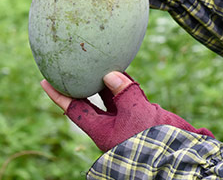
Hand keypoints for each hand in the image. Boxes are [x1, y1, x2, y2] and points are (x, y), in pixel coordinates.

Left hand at [41, 71, 213, 151]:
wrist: (178, 160)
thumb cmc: (154, 140)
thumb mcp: (137, 113)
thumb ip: (124, 92)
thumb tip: (111, 74)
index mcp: (102, 131)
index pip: (74, 109)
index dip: (58, 95)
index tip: (44, 81)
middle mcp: (110, 127)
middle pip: (93, 101)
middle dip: (87, 83)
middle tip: (77, 63)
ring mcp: (126, 124)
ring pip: (113, 98)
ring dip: (111, 81)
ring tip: (104, 63)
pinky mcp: (141, 120)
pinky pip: (130, 99)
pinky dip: (127, 87)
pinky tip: (127, 75)